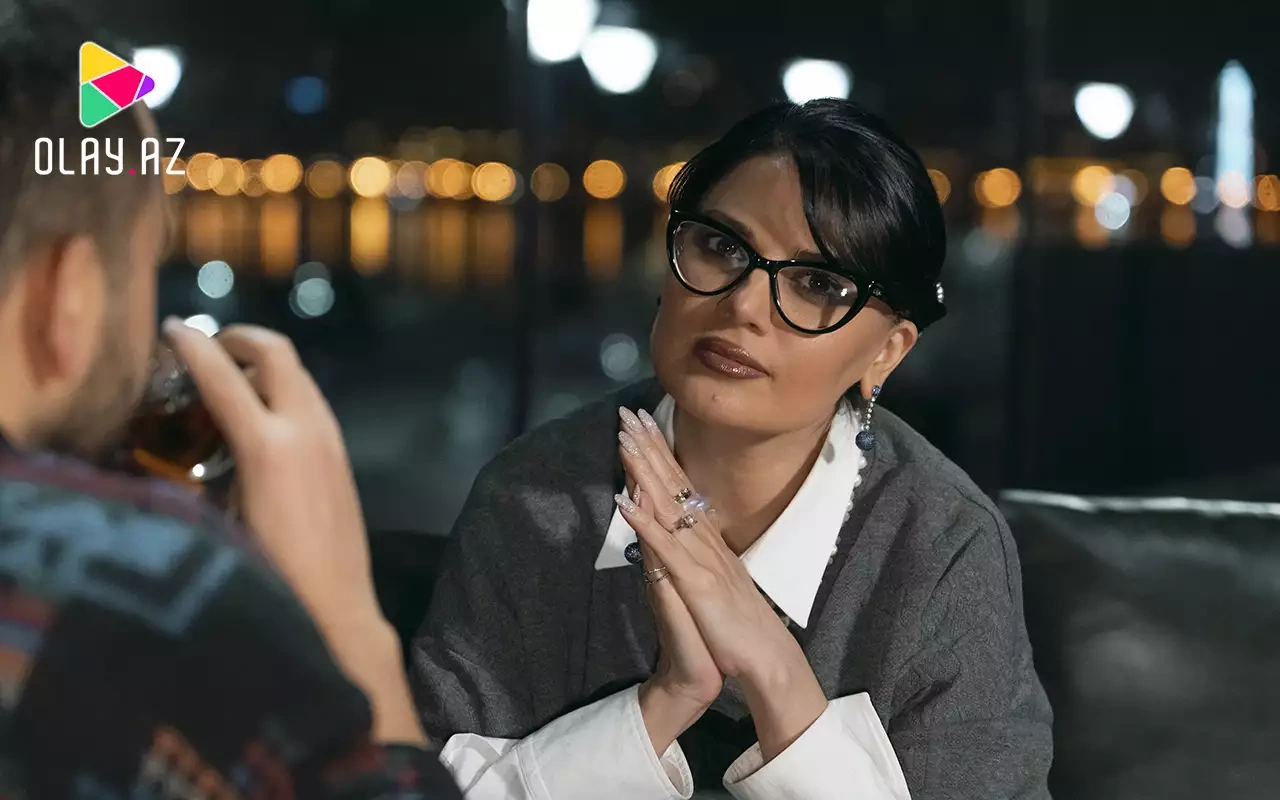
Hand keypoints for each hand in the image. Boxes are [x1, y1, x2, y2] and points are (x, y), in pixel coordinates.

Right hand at [165, 320, 424, 744]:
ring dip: (265, 364)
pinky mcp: (343, 457)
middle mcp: (306, 431)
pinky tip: (262, 418)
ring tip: (230, 378)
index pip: (222, 376)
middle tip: (209, 344)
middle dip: (240, 338)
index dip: (193, 345)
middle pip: (276, 353)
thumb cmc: (268, 578)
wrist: (337, 609)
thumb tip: (191, 442)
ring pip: (300, 375)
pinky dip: (284, 391)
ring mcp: (331, 441)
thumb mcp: (222, 522)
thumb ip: (208, 471)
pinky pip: (312, 404)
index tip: (172, 327)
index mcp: (268, 446)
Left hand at [617, 407, 828, 760]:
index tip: (644, 424)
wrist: (767, 660)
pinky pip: (666, 547)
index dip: (663, 454)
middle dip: (650, 447)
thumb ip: (698, 557)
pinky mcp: (698, 582)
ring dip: (645, 471)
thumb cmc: (738, 627)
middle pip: (675, 484)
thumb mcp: (715, 583)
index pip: (683, 487)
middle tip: (628, 411)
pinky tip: (624, 500)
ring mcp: (703, 558)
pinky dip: (645, 522)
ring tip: (624, 439)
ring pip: (669, 505)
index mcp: (709, 541)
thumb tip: (682, 534)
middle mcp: (707, 541)